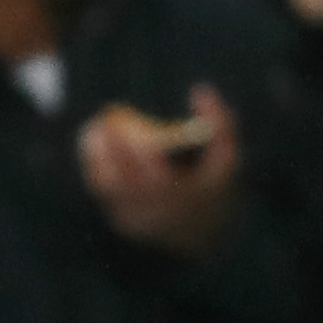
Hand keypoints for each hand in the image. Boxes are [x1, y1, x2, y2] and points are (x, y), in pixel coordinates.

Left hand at [80, 85, 242, 258]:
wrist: (204, 233)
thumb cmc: (214, 184)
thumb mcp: (227, 156)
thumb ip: (220, 122)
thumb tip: (199, 89)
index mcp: (179, 197)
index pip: (148, 174)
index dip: (129, 147)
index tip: (118, 118)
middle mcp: (151, 212)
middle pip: (117, 179)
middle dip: (106, 147)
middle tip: (102, 119)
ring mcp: (133, 219)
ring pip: (104, 185)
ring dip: (94, 155)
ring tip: (94, 128)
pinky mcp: (121, 221)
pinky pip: (104, 191)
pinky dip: (97, 166)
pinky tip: (95, 143)